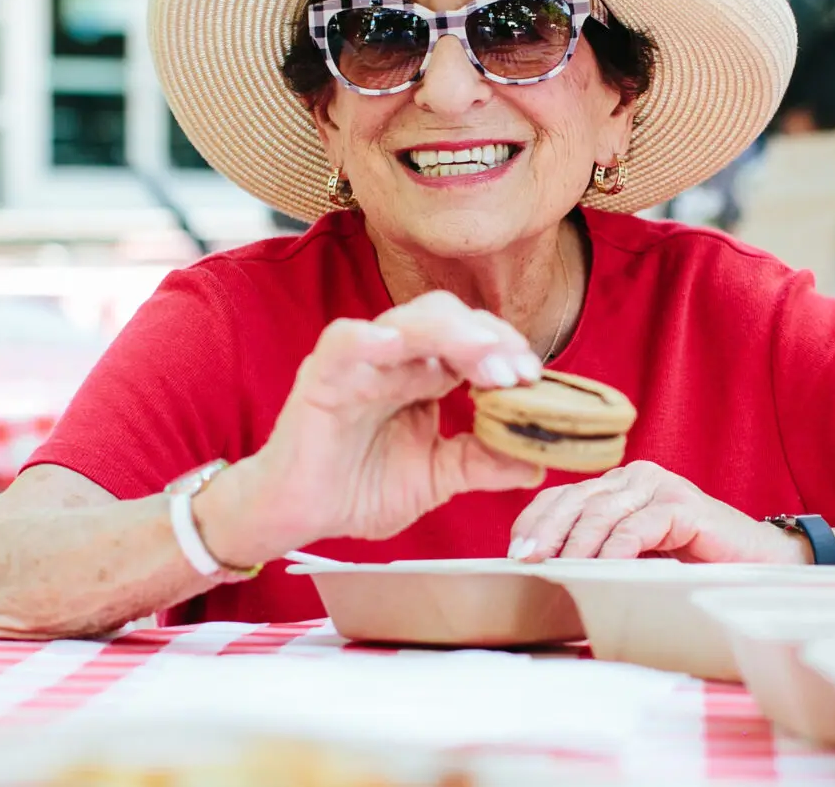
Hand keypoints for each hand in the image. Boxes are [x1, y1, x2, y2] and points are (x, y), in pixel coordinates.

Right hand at [202, 292, 548, 563]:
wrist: (297, 516)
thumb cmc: (357, 488)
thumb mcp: (435, 478)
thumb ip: (482, 465)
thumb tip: (537, 464)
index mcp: (424, 374)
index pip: (473, 340)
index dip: (506, 350)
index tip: (534, 377)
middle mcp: (395, 359)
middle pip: (447, 318)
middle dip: (489, 338)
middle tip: (518, 371)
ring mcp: (359, 364)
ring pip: (406, 322)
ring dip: (452, 335)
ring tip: (485, 362)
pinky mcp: (323, 377)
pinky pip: (344, 343)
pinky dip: (369, 339)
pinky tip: (394, 347)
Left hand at [509, 461, 805, 562]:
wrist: (759, 565)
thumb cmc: (693, 565)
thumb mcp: (635, 556)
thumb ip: (598, 552)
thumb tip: (545, 573)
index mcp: (618, 486)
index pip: (562, 496)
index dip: (534, 522)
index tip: (513, 554)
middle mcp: (635, 478)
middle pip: (575, 501)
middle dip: (545, 533)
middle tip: (525, 561)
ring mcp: (660, 487)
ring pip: (602, 513)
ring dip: (576, 547)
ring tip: (559, 572)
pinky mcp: (684, 505)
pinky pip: (639, 527)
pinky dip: (616, 551)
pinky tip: (603, 571)